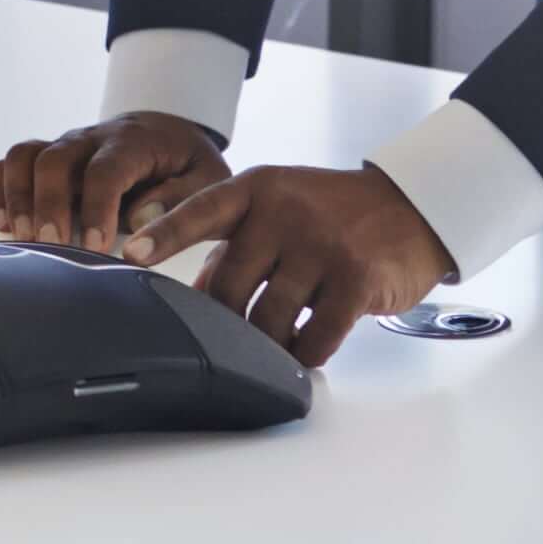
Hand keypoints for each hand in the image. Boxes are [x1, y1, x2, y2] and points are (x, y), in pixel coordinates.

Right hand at [0, 110, 226, 256]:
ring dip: (18, 195)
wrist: (169, 131)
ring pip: (25, 155)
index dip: (96, 207)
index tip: (95, 246)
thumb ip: (180, 198)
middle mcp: (92, 138)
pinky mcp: (49, 156)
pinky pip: (12, 162)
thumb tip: (141, 219)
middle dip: (48, 204)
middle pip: (55, 158)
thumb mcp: (207, 179)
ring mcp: (66, 145)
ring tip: (23, 237)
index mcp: (134, 141)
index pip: (106, 170)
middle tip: (50, 245)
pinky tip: (5, 224)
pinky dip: (2, 190)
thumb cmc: (188, 164)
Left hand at [126, 161, 457, 367]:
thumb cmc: (335, 214)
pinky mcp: (356, 279)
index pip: (201, 211)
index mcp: (258, 190)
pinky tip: (309, 347)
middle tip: (237, 332)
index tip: (129, 253)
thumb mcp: (281, 209)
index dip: (164, 234)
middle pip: (229, 286)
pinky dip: (306, 352)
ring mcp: (321, 245)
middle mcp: (286, 213)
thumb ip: (238, 244)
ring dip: (268, 343)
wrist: (413, 208)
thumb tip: (194, 295)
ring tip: (277, 342)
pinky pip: (315, 336)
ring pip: (269, 319)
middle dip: (226, 320)